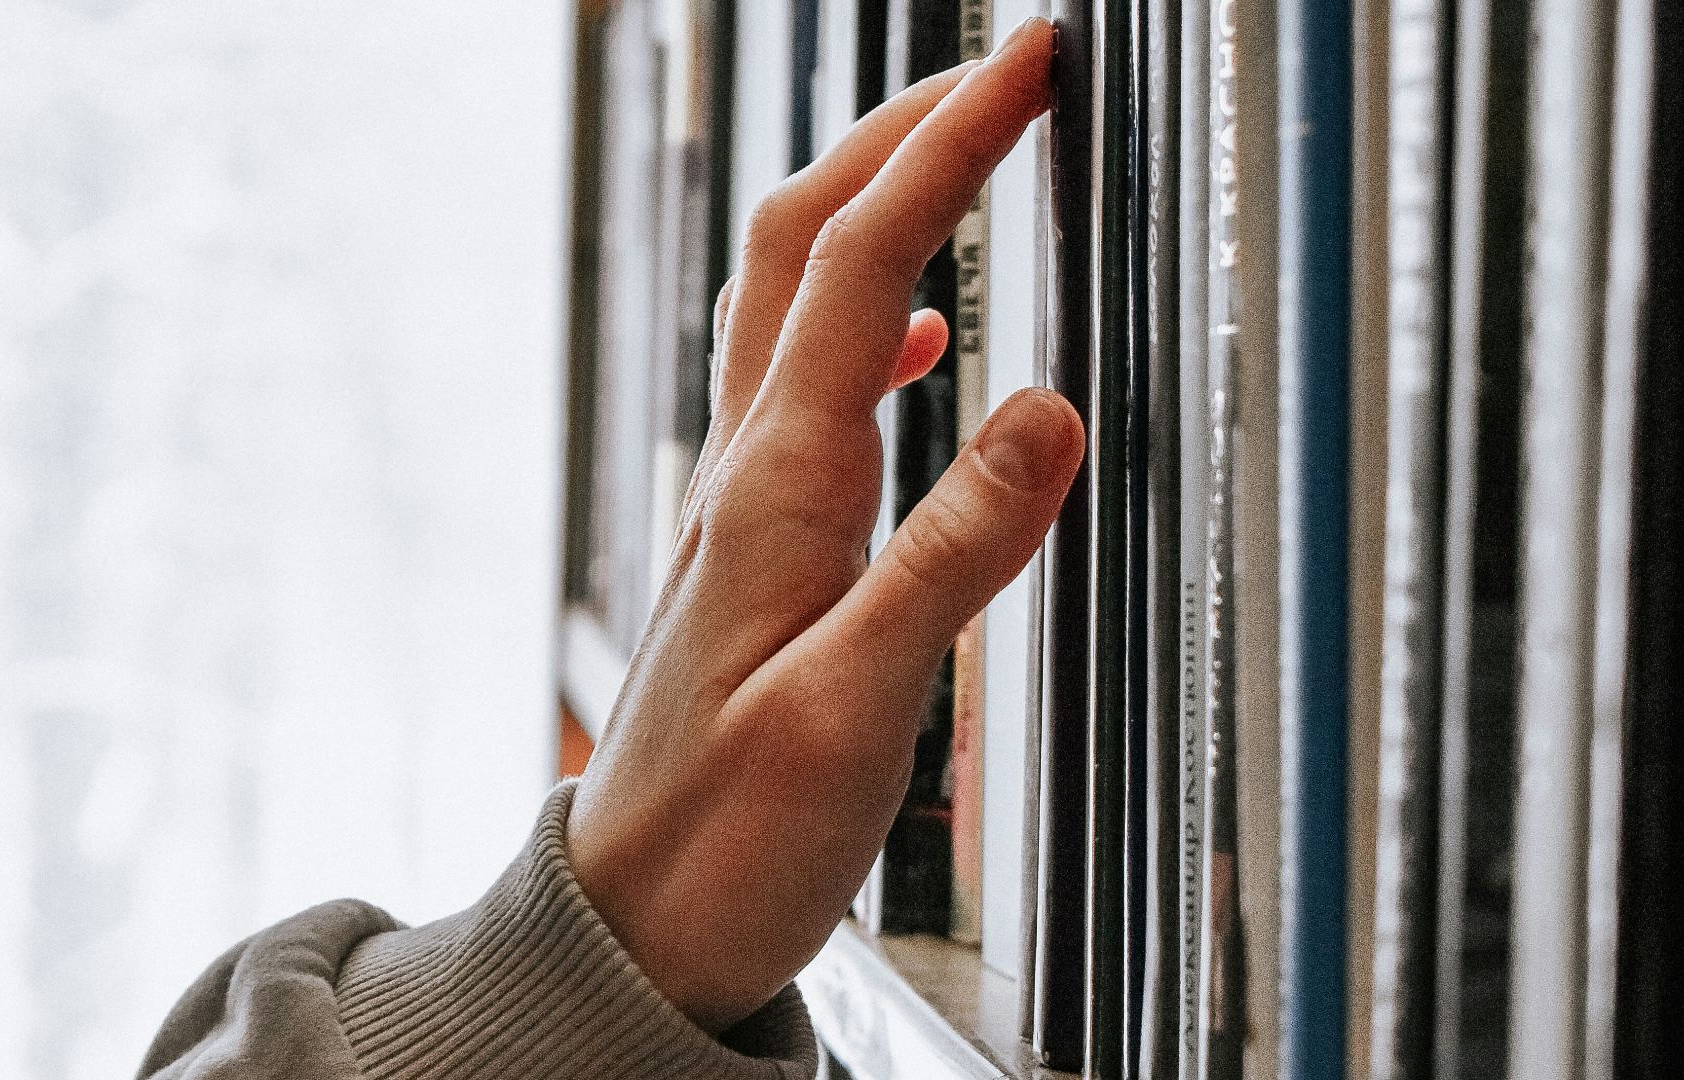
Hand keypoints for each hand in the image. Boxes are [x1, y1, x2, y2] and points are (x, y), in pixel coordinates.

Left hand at [565, 18, 1076, 1033]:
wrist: (637, 922)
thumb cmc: (731, 838)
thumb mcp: (857, 709)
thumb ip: (952, 558)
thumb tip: (1046, 409)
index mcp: (776, 489)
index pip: (865, 264)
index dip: (945, 147)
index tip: (1025, 63)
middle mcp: (748, 471)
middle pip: (806, 242)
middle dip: (902, 132)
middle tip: (1004, 70)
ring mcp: (743, 501)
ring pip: (791, 299)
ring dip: (873, 206)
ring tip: (958, 156)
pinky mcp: (755, 544)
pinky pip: (800, 386)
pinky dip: (865, 322)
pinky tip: (919, 345)